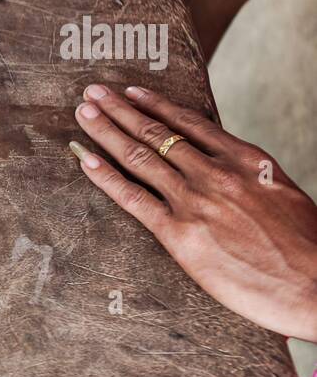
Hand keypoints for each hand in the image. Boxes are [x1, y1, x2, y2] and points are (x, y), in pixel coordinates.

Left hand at [70, 84, 316, 340]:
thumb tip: (227, 167)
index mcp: (245, 160)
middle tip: (92, 92)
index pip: (190, 123)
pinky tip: (86, 160)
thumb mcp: (280, 193)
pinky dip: (105, 177)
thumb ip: (248, 176)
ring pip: (140, 157)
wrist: (316, 285)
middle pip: (156, 133)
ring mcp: (196, 202)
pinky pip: (133, 199)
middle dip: (119, 110)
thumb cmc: (305, 246)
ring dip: (106, 131)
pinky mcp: (180, 235)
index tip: (130, 92)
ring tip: (83, 113)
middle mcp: (216, 174)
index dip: (155, 105)